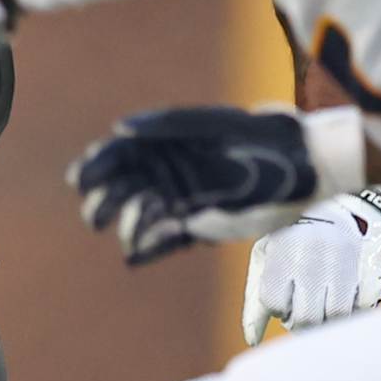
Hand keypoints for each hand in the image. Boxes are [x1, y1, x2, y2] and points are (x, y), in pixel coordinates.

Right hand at [67, 105, 366, 264]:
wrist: (300, 162)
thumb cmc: (253, 134)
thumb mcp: (207, 123)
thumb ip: (164, 123)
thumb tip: (118, 128)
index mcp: (164, 142)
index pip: (119, 154)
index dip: (96, 165)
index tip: (80, 178)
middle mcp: (168, 171)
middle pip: (123, 187)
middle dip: (103, 201)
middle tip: (93, 215)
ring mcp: (183, 199)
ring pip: (142, 215)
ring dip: (128, 225)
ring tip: (126, 234)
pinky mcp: (202, 226)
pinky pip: (167, 240)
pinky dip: (149, 249)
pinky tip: (133, 257)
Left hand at [241, 188, 380, 343]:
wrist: (332, 202)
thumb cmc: (289, 236)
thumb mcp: (265, 258)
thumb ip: (255, 300)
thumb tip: (253, 340)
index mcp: (283, 253)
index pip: (274, 303)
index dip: (277, 305)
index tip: (282, 293)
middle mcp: (313, 259)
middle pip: (305, 318)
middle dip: (299, 319)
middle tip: (301, 303)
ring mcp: (342, 264)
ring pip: (334, 317)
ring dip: (325, 316)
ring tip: (319, 300)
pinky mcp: (366, 268)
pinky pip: (360, 308)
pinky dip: (349, 309)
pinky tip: (339, 294)